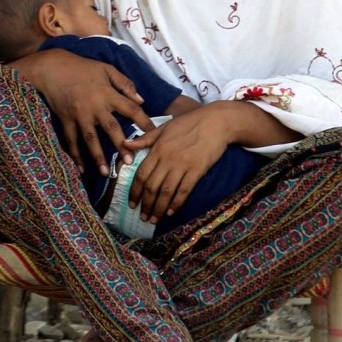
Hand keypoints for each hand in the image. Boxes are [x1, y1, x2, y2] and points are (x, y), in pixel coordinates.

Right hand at [10, 48, 154, 174]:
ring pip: (90, 139)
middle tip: (130, 162)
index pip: (130, 109)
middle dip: (121, 145)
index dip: (143, 121)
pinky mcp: (66, 120)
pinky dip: (75, 155)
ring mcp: (79, 115)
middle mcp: (95, 106)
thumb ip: (125, 83)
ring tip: (106, 173)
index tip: (153, 135)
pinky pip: (71, 140)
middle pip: (111, 128)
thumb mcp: (106, 69)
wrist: (52, 68)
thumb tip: (141, 100)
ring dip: (98, 157)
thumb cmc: (82, 67)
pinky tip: (81, 168)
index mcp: (107, 93)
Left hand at [127, 102, 240, 222]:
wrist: (217, 122)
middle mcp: (167, 158)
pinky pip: (184, 191)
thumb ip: (145, 138)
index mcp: (158, 148)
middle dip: (145, 204)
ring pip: (166, 192)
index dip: (135, 191)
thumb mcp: (165, 127)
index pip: (141, 174)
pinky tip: (171, 212)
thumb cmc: (190, 123)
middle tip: (143, 217)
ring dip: (159, 208)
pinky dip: (176, 203)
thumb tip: (125, 144)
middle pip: (151, 186)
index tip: (131, 203)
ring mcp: (182, 165)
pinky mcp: (197, 170)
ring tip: (154, 219)